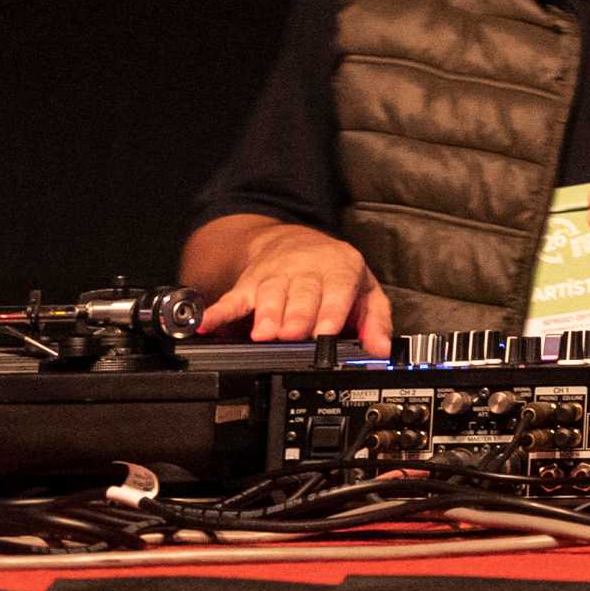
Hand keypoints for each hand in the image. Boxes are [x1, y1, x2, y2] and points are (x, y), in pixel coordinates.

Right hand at [201, 225, 391, 351]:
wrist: (293, 241)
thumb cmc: (333, 272)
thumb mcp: (363, 289)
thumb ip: (375, 320)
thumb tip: (382, 349)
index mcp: (339, 269)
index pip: (336, 290)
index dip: (330, 312)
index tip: (325, 332)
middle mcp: (306, 270)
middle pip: (301, 294)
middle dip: (296, 316)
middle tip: (292, 335)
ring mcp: (274, 276)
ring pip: (269, 295)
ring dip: (266, 314)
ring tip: (263, 334)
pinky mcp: (248, 284)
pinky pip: (232, 298)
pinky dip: (218, 312)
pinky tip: (207, 324)